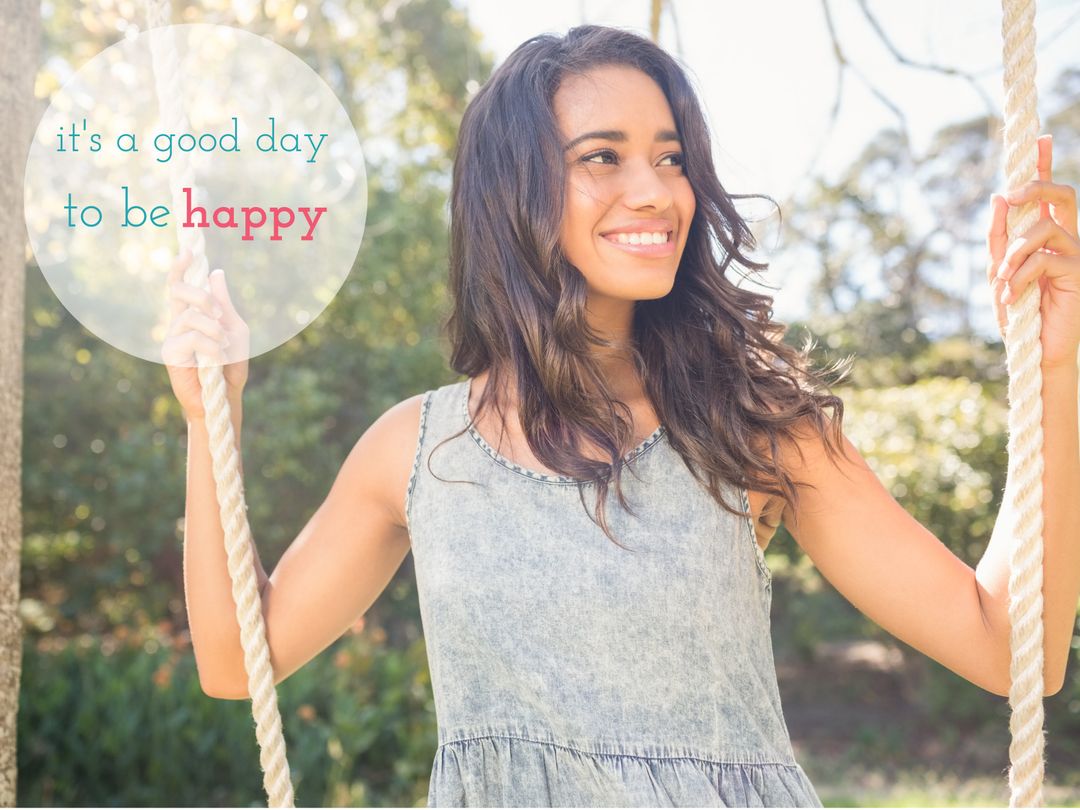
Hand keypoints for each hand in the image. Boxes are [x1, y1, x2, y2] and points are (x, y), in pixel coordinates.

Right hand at [160, 249, 250, 419]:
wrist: (227, 395)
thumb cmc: (231, 363)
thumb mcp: (235, 329)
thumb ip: (224, 304)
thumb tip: (215, 272)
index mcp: (194, 313)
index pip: (181, 284)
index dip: (181, 266)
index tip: (187, 251)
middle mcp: (179, 322)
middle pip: (178, 291)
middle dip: (202, 296)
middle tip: (219, 314)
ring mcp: (172, 337)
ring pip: (189, 316)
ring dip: (213, 328)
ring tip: (223, 345)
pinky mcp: (170, 354)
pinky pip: (191, 338)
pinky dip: (210, 345)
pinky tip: (217, 356)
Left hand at [987, 134, 1079, 369]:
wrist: (1033, 346)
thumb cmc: (1017, 307)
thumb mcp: (999, 270)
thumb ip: (999, 236)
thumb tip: (999, 196)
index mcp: (1046, 233)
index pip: (1048, 194)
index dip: (1044, 166)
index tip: (1039, 138)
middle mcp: (1066, 237)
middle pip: (1062, 194)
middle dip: (1037, 187)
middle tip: (1013, 194)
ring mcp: (1075, 252)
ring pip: (1043, 229)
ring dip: (1013, 254)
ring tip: (1004, 281)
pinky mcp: (1078, 271)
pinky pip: (1043, 259)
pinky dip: (1021, 276)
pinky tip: (1014, 296)